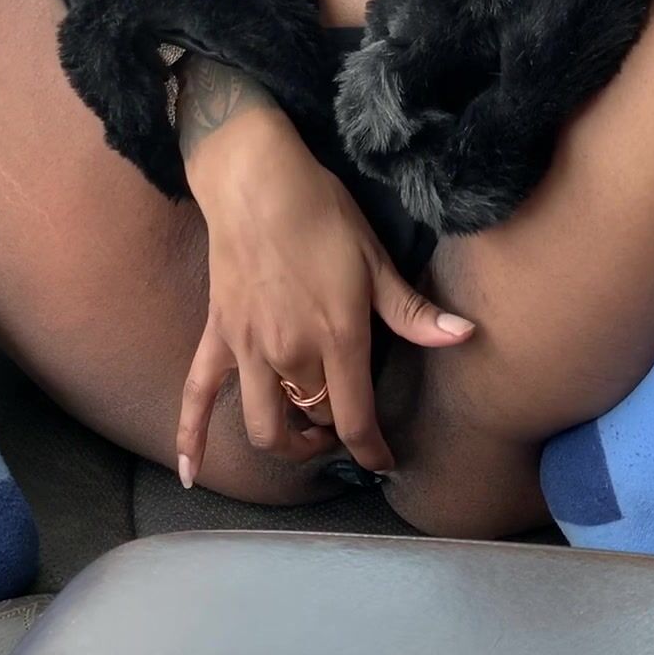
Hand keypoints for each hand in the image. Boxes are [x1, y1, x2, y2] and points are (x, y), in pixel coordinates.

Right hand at [177, 95, 472, 483]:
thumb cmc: (323, 214)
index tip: (384, 462)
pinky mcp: (217, 336)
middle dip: (333, 433)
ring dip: (284, 442)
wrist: (256, 181)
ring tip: (301, 436)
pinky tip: (188, 472)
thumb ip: (412, 311)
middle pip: (313, 421)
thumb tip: (465, 336)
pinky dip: (190, 438)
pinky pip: (197, 396)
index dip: (372, 450)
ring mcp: (249, 350)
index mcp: (338, 339)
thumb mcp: (375, 259)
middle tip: (347, 423)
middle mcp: (291, 355)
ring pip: (263, 425)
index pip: (356, 419)